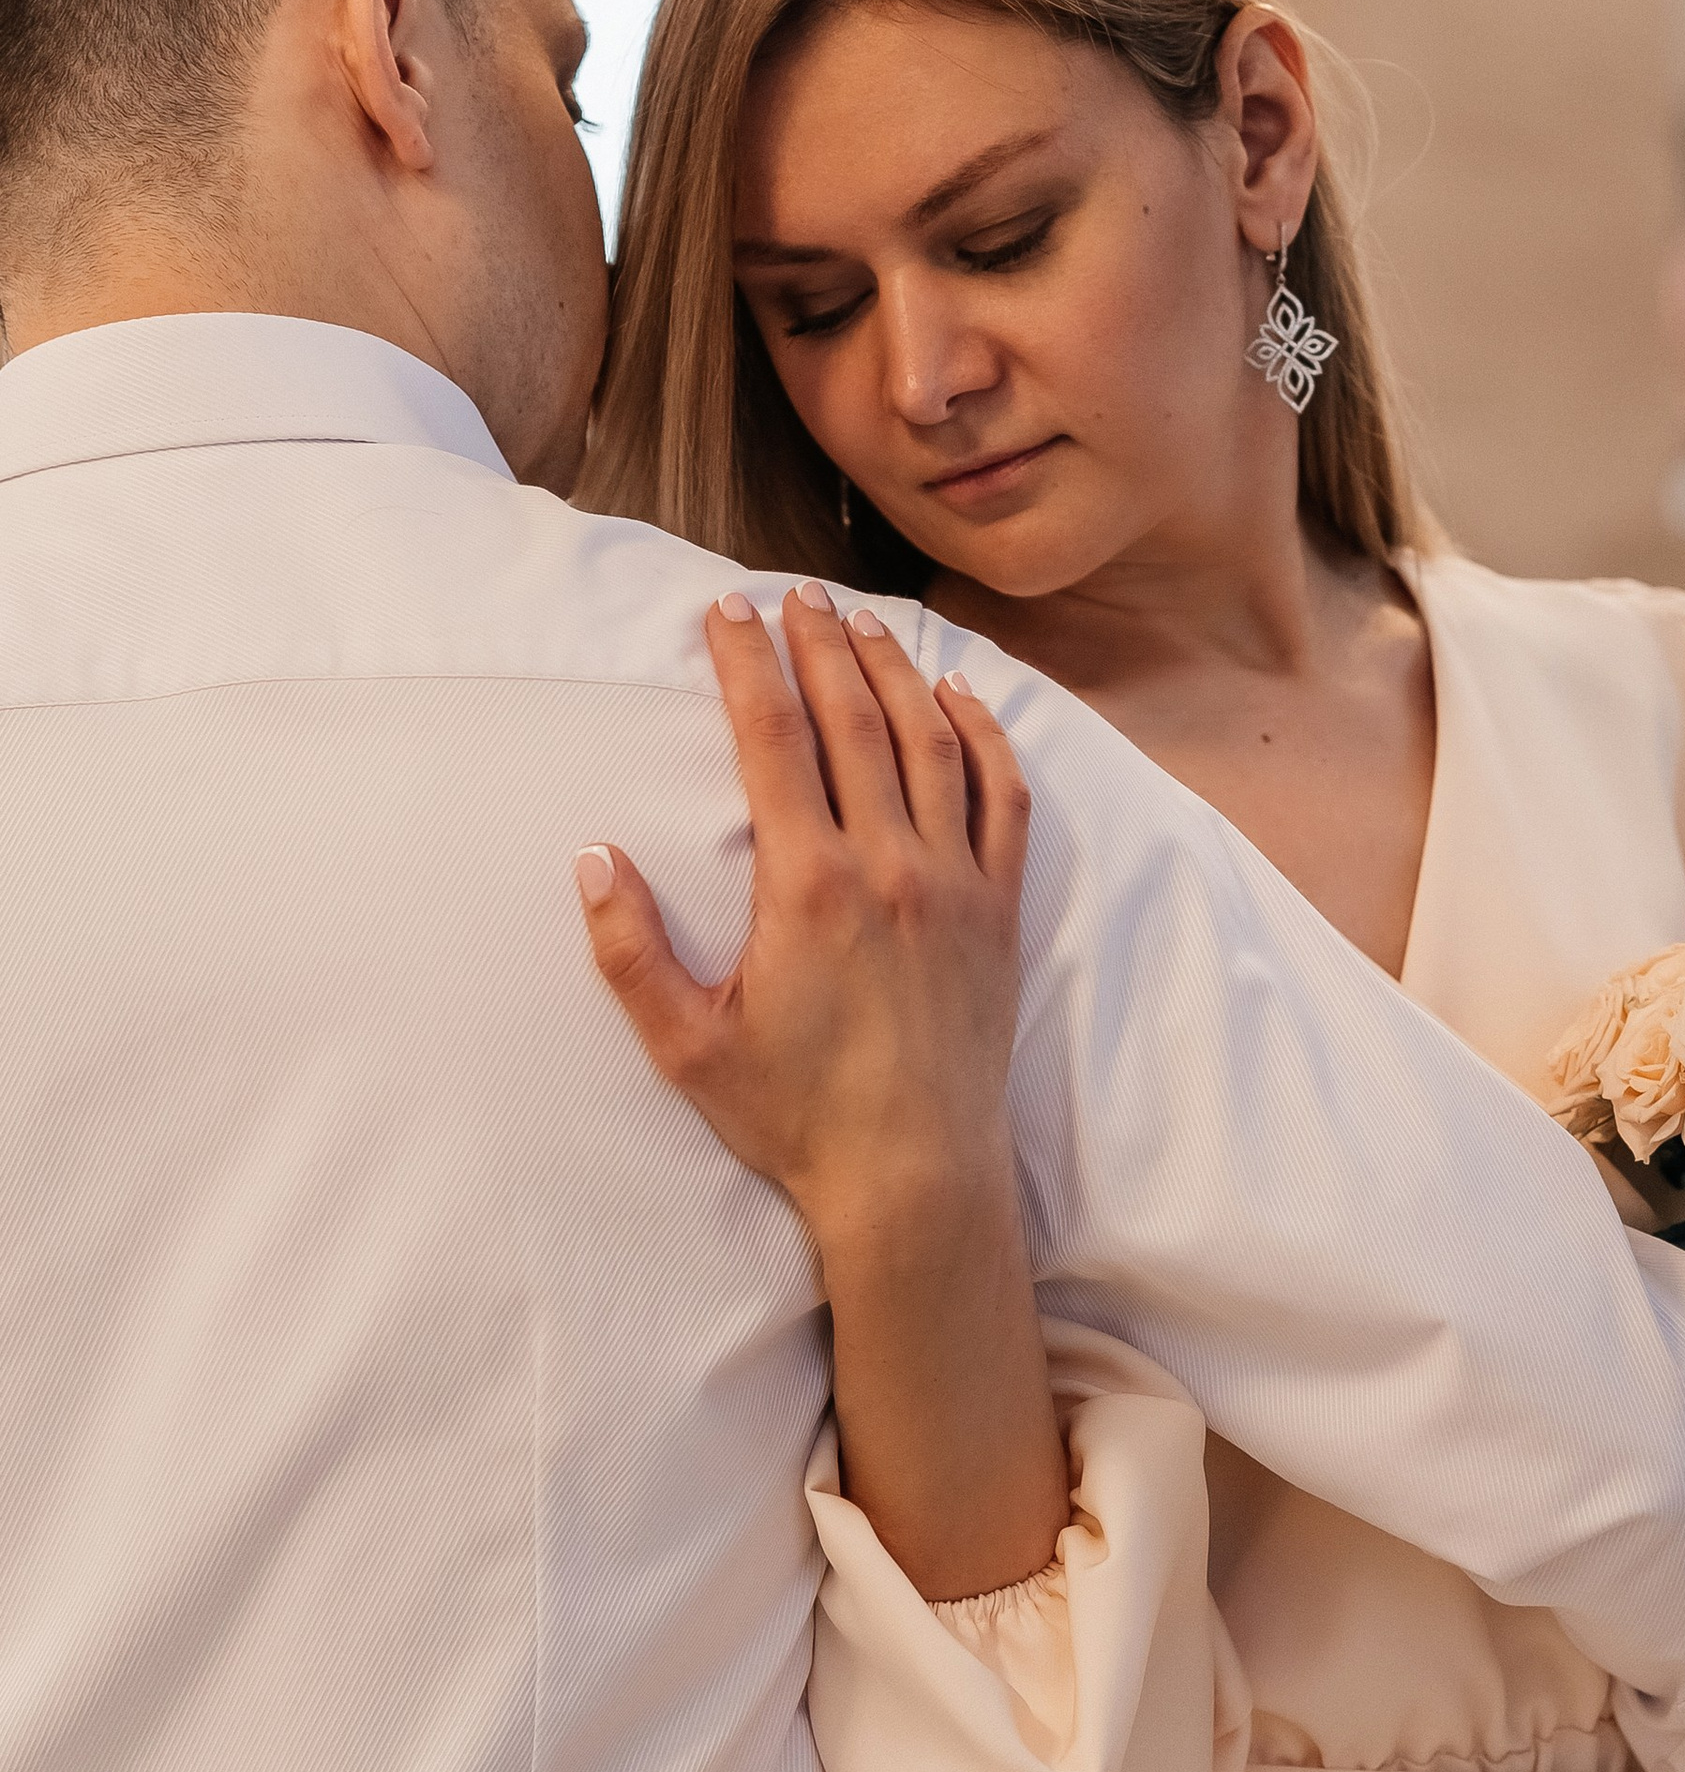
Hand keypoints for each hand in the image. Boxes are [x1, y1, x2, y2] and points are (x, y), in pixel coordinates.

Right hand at [578, 585, 1068, 1600]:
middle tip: (790, 594)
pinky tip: (963, 701)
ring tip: (860, 623)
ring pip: (931, 743)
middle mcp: (889, 865)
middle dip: (817, 643)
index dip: (746, 664)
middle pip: (854, 719)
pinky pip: (1004, 800)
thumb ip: (630, 951)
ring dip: (893, 671)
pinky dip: (986, 738)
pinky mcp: (999, 911)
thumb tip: (593, 859)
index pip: (773, 739)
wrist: (914, 1177)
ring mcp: (954, 883)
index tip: (725, 612)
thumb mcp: (686, 1044)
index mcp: (807, 885)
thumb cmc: (794, 1118)